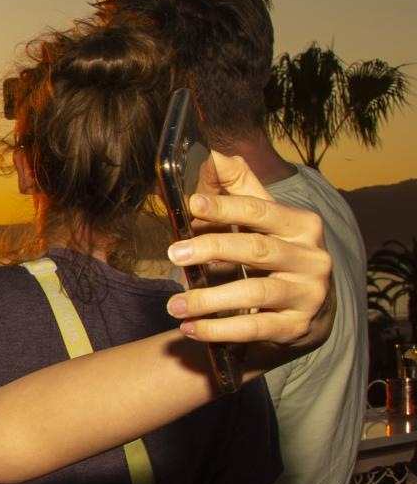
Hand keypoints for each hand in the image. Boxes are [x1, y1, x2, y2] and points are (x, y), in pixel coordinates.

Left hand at [164, 153, 331, 351]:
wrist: (307, 306)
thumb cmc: (274, 252)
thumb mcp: (263, 220)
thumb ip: (240, 188)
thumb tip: (217, 155)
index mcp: (301, 225)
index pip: (260, 210)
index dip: (226, 206)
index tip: (193, 203)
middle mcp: (311, 258)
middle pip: (256, 249)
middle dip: (211, 249)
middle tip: (172, 253)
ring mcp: (307, 293)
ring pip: (255, 292)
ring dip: (209, 298)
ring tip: (174, 304)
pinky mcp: (297, 325)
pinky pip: (255, 328)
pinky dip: (219, 328)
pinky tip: (190, 328)